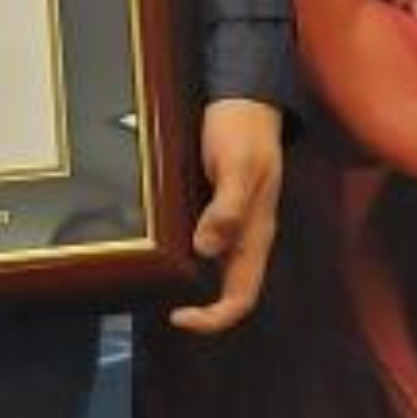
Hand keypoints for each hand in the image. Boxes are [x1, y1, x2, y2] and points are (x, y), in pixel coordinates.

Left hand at [168, 96, 282, 334]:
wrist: (245, 100)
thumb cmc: (244, 131)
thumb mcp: (238, 165)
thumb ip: (228, 207)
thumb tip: (206, 250)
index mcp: (258, 234)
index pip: (243, 296)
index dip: (214, 318)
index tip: (179, 315)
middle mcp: (247, 236)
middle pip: (231, 292)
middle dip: (201, 309)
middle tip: (163, 306)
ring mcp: (234, 224)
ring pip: (217, 271)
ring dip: (192, 284)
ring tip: (158, 281)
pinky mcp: (219, 209)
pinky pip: (206, 244)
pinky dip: (185, 255)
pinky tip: (162, 248)